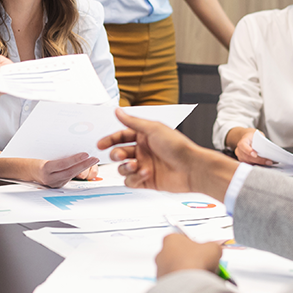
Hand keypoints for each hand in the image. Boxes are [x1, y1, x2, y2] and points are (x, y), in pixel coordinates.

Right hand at [30, 153, 98, 187]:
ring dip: (83, 168)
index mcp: (44, 168)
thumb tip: (73, 145)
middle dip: (84, 165)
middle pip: (70, 172)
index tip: (86, 154)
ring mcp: (53, 183)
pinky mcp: (57, 185)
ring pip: (71, 176)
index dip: (75, 160)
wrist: (26, 170)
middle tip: (95, 158)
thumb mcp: (42, 153)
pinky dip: (77, 171)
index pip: (63, 164)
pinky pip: (69, 178)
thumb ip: (57, 153)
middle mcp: (49, 178)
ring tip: (93, 161)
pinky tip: (84, 166)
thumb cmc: (34, 158)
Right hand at [97, 110, 238, 200]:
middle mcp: (144, 151)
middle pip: (120, 153)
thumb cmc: (177, 146)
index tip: (100, 144)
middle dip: (117, 154)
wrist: (192, 168)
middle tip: (120, 155)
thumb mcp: (153, 129)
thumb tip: (117, 111)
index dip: (110, 139)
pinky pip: (131, 181)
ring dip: (126, 167)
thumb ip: (132, 122)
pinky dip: (134, 178)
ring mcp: (145, 166)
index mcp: (145, 136)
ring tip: (136, 165)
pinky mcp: (147, 181)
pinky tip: (144, 174)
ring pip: (123, 168)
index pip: (122, 136)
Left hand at [155, 233, 222, 278]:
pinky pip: (175, 282)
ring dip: (188, 273)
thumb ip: (213, 247)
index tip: (205, 253)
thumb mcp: (213, 248)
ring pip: (177, 269)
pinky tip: (194, 286)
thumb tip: (215, 250)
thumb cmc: (194, 263)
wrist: (187, 284)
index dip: (197, 247)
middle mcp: (162, 253)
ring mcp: (160, 269)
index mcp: (171, 239)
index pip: (184, 240)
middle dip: (192, 261)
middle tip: (204, 266)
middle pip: (180, 255)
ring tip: (201, 278)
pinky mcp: (161, 283)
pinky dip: (183, 284)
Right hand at [230, 128, 275, 165]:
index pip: (243, 146)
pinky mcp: (243, 161)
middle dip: (259, 160)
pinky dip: (257, 164)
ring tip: (268, 162)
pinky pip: (250, 164)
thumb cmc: (254, 137)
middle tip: (268, 161)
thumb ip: (261, 141)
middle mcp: (239, 150)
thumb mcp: (258, 135)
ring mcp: (240, 156)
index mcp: (243, 141)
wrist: (248, 139)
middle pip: (247, 156)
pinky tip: (264, 163)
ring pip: (249, 162)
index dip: (248, 150)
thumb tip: (268, 149)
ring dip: (259, 163)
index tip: (255, 155)